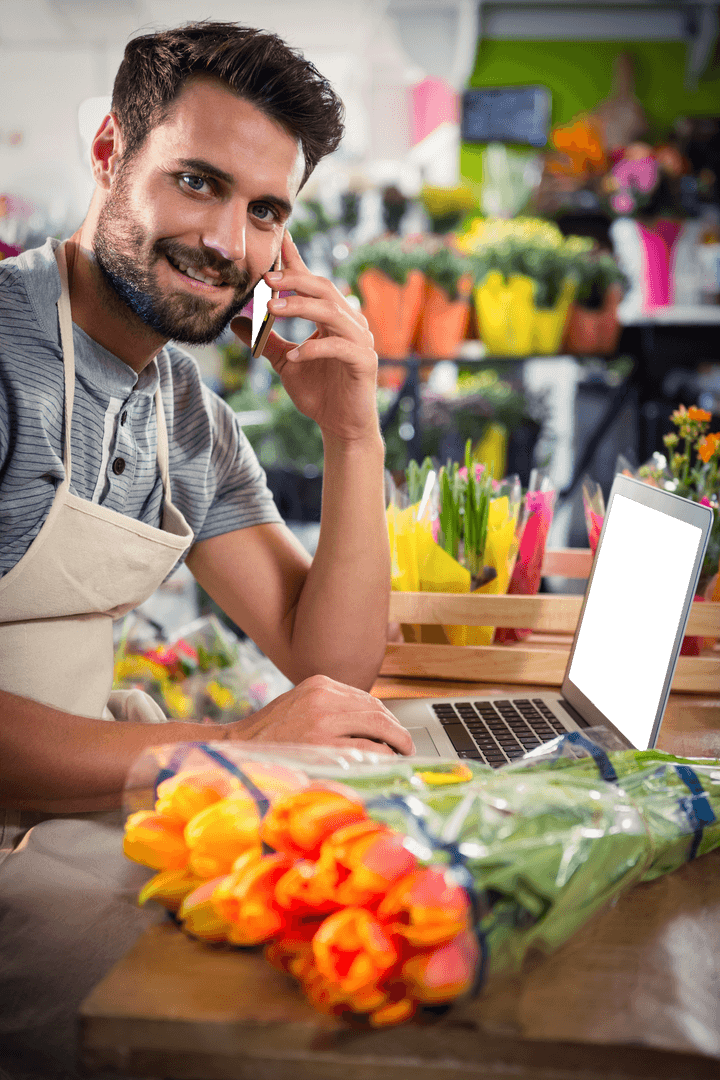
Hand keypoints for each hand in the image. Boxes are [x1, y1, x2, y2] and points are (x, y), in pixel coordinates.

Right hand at [228, 674, 414, 755]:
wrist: (237, 747)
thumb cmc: (269, 733)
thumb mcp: (300, 704)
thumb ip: (330, 707)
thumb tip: (368, 723)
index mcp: (320, 684)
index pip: (367, 699)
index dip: (387, 717)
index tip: (395, 730)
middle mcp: (324, 697)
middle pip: (378, 711)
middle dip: (397, 731)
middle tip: (407, 746)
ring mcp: (324, 720)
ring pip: (377, 728)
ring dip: (394, 743)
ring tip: (399, 756)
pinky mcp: (322, 744)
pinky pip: (365, 749)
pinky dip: (380, 756)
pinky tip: (383, 764)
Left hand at [230, 231, 378, 444]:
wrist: (342, 425)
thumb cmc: (319, 392)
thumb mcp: (284, 362)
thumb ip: (267, 340)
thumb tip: (238, 320)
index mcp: (332, 317)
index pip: (313, 283)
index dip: (296, 261)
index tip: (278, 239)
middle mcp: (350, 323)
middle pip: (324, 289)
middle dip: (294, 280)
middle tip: (266, 279)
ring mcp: (360, 341)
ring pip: (332, 312)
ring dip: (301, 307)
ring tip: (272, 309)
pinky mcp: (365, 361)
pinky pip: (340, 347)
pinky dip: (314, 349)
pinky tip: (294, 355)